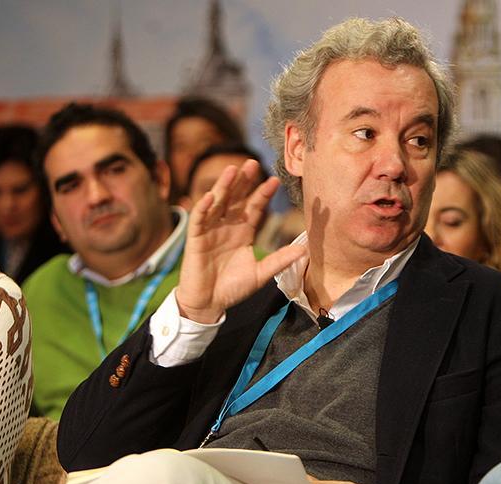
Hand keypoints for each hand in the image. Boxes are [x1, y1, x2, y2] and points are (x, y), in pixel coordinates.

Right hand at [175, 160, 305, 322]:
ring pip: (218, 203)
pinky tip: (211, 196)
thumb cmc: (232, 288)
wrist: (209, 303)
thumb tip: (304, 251)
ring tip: (233, 169)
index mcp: (243, 231)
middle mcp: (227, 226)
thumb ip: (279, 260)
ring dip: (224, 186)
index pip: (254, 208)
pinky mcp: (195, 239)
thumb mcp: (260, 274)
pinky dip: (204, 207)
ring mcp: (210, 230)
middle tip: (253, 163)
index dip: (263, 194)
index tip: (275, 181)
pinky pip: (199, 219)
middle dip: (244, 181)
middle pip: (236, 198)